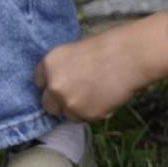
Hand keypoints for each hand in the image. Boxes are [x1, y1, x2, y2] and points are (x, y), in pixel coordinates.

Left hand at [34, 25, 156, 121]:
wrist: (129, 56)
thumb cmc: (106, 47)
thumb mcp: (74, 53)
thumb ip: (62, 69)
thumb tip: (60, 84)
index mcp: (48, 64)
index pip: (38, 83)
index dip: (51, 85)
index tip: (62, 85)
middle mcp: (53, 85)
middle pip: (48, 104)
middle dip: (60, 102)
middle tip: (78, 95)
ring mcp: (68, 102)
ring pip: (67, 114)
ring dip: (78, 109)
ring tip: (96, 94)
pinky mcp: (85, 114)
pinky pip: (84, 119)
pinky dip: (93, 112)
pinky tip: (105, 98)